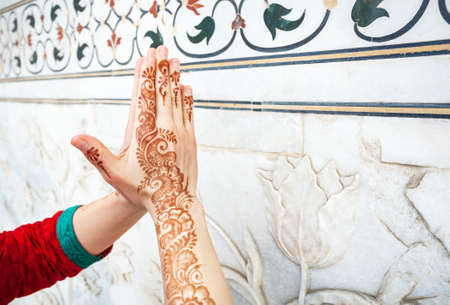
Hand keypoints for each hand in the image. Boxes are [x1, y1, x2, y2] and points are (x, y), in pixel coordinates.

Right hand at [71, 46, 197, 215]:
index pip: (144, 97)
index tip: (148, 57)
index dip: (146, 75)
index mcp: (144, 133)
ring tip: (175, 61)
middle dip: (161, 69)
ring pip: (177, 100)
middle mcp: (164, 129)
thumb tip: (74, 137)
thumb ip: (95, 152)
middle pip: (162, 92)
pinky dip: (187, 99)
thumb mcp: (114, 173)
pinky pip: (189, 113)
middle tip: (162, 49)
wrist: (175, 204)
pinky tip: (186, 88)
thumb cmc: (142, 190)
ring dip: (174, 79)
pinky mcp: (191, 140)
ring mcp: (180, 133)